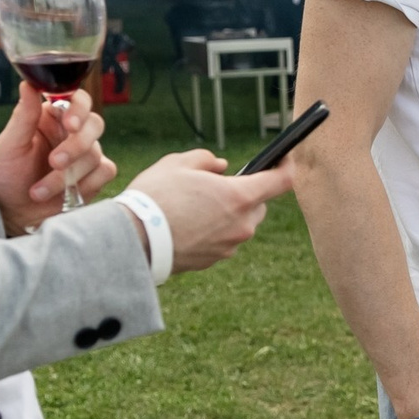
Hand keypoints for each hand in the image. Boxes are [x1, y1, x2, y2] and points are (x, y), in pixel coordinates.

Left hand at [0, 84, 117, 232]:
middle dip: (76, 146)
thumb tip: (28, 83)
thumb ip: (23, 115)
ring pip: (95, 154)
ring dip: (66, 176)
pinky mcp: (95, 177)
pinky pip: (105, 171)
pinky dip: (86, 184)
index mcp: (53, 118)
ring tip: (38, 192)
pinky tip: (65, 196)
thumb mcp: (10, 144)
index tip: (69, 124)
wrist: (13, 212)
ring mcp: (86, 155)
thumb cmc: (7, 175)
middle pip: (94, 124)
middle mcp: (73, 133)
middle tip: (54, 163)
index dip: (79, 109)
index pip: (78, 99)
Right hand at [125, 151, 287, 272]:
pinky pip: (223, 240)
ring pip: (240, 224)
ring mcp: (229, 246)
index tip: (282, 158)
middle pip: (258, 204)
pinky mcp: (214, 260)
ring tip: (196, 205)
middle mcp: (242, 225)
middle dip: (244, 193)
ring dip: (227, 213)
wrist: (133, 241)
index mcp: (240, 197)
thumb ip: (206, 159)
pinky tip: (188, 224)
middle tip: (216, 185)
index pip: (282, 181)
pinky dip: (214, 230)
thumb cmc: (155, 197)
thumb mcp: (177, 163)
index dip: (285, 165)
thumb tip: (221, 167)